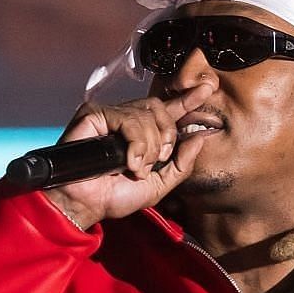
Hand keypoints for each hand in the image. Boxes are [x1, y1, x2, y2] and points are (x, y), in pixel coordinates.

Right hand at [42, 76, 219, 228]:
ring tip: (135, 167)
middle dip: (166, 137)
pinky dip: (134, 142)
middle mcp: (127, 121)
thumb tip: (199, 137)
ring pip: (146, 115)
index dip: (186, 99)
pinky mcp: (95, 114)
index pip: (168, 111)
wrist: (87, 204)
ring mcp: (110, 116)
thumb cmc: (114, 196)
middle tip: (156, 161)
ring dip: (148, 147)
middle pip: (160, 109)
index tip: (206, 89)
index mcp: (143, 135)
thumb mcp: (159, 186)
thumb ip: (181, 165)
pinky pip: (128, 118)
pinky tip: (128, 160)